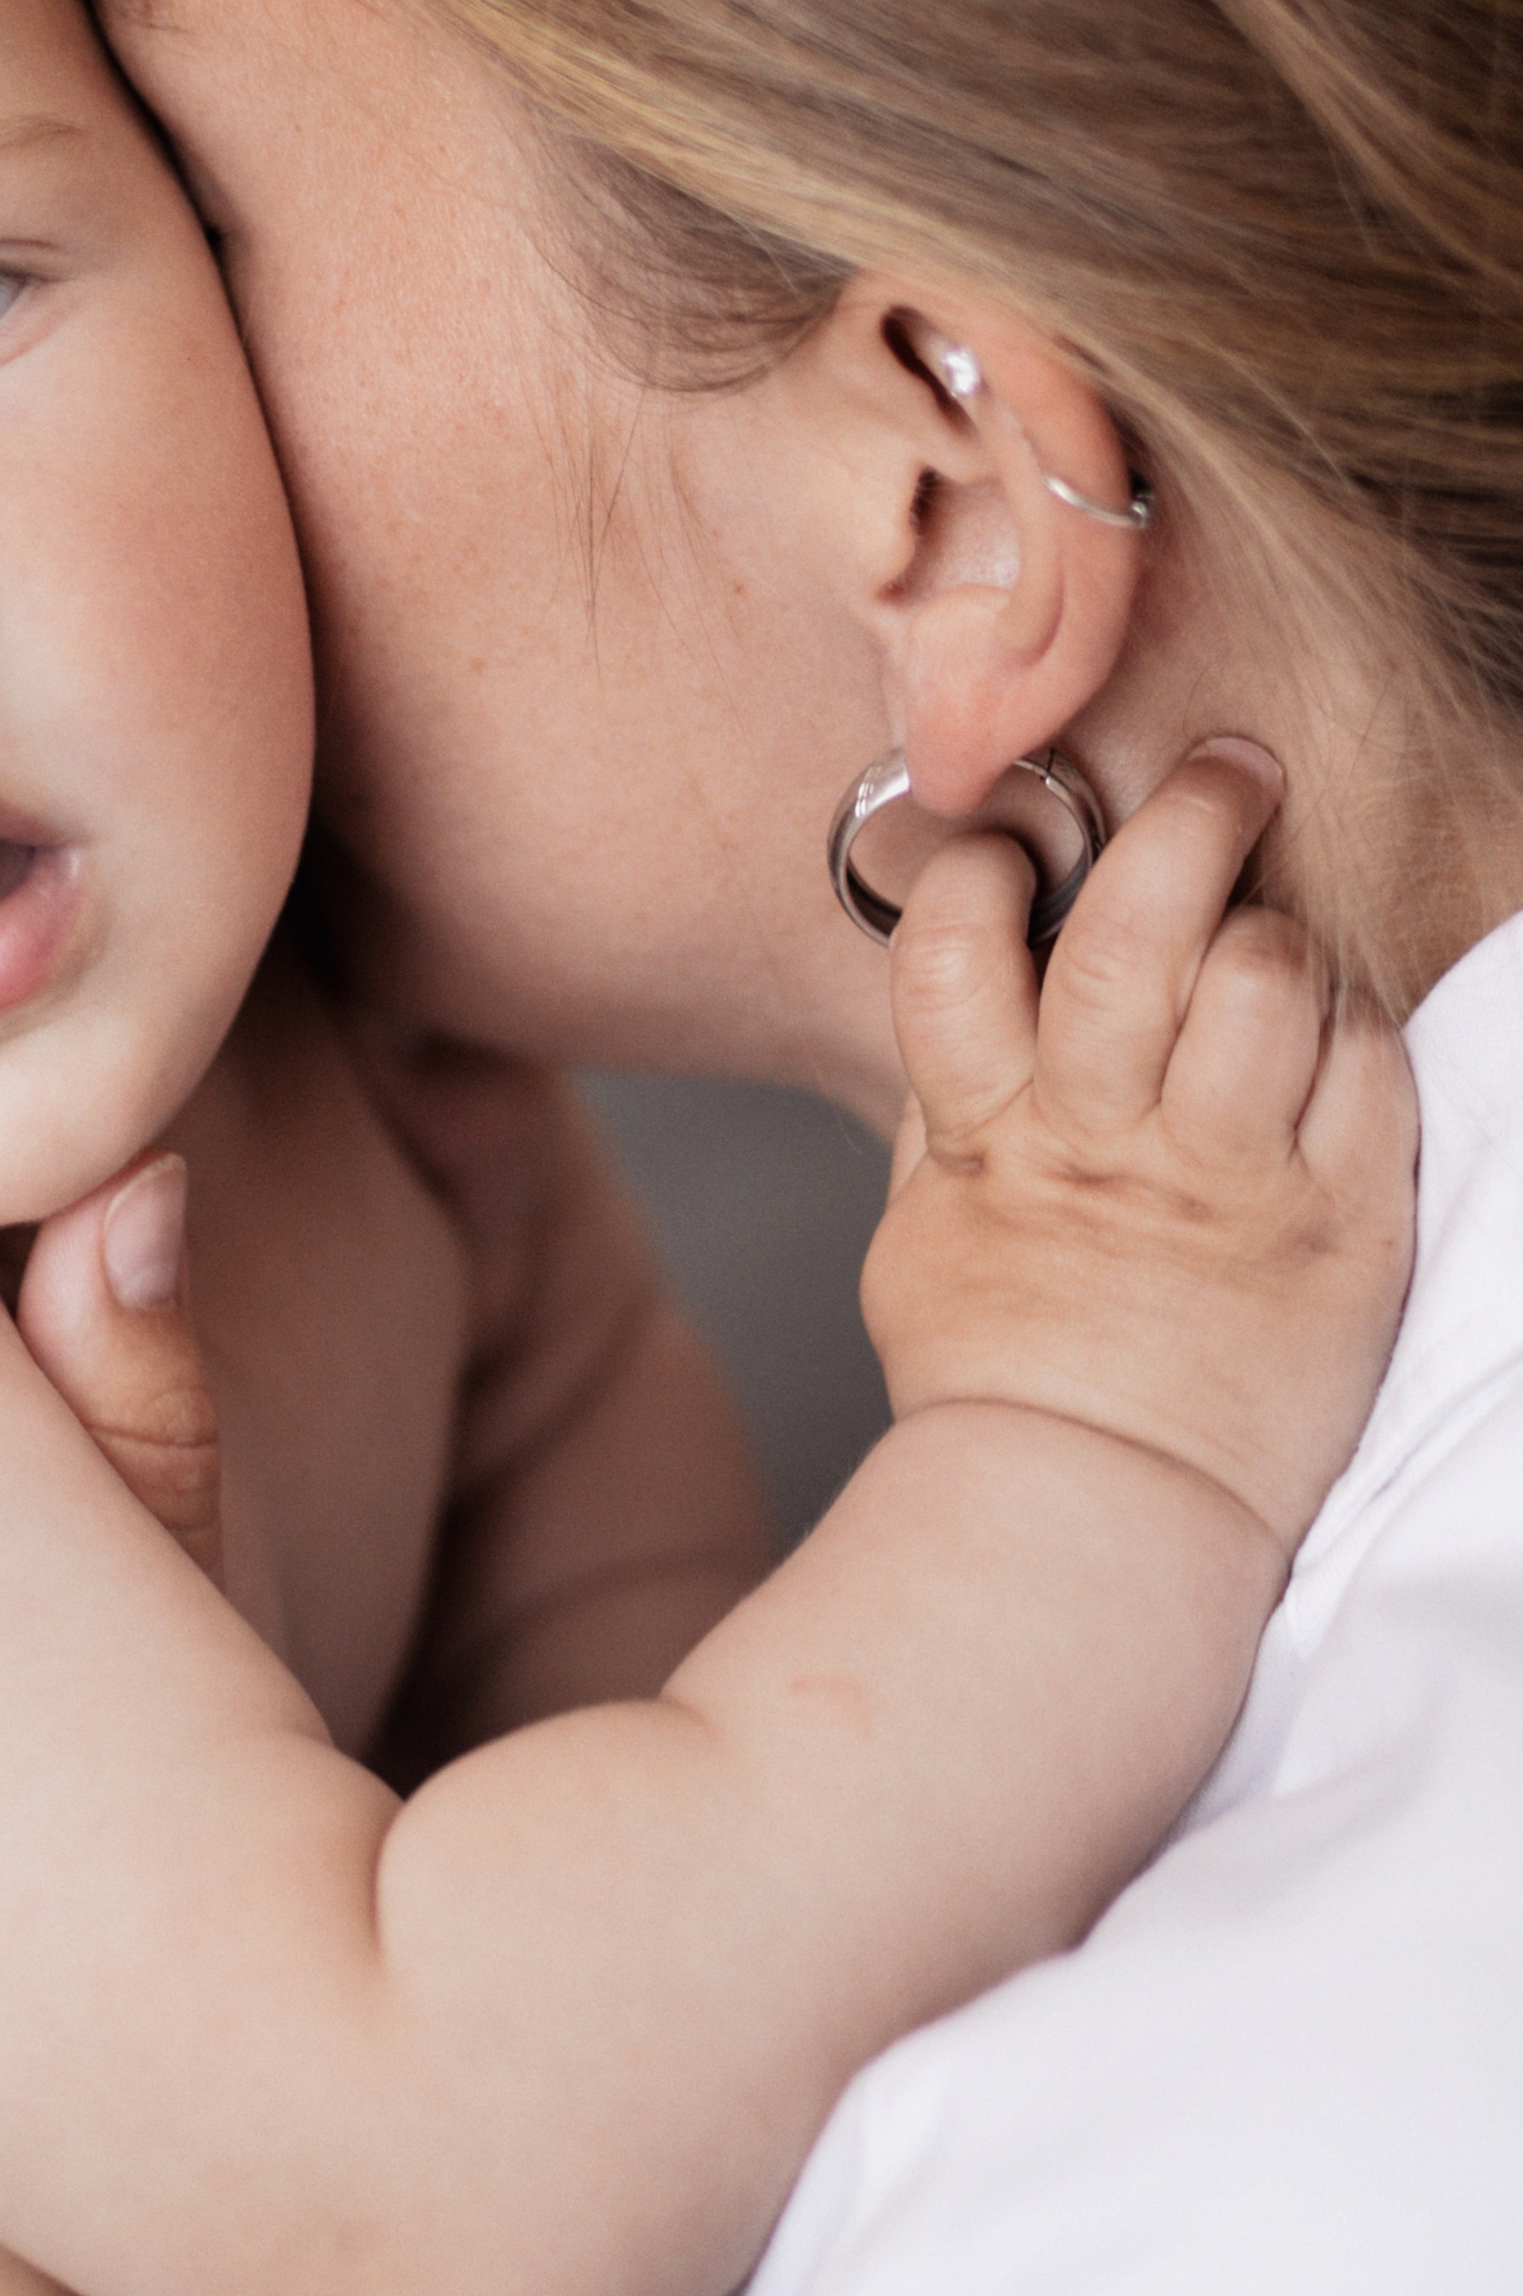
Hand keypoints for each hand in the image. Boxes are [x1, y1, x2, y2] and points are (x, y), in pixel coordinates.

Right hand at [863, 739, 1416, 1560]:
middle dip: (1187, 821)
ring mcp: (1229, 1183)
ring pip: (1270, 979)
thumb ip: (945, 1105)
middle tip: (1228, 772)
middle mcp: (1107, 1145)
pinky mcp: (1339, 1226)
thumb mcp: (927, 1234)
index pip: (959, 947)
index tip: (1014, 844)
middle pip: (1139, 933)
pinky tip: (1328, 1038)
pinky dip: (1355, 1028)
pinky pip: (1369, 1069)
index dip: (983, 867)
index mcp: (992, 1139)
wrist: (1098, 1523)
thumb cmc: (1004, 1381)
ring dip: (1279, 931)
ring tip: (1278, 936)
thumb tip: (959, 980)